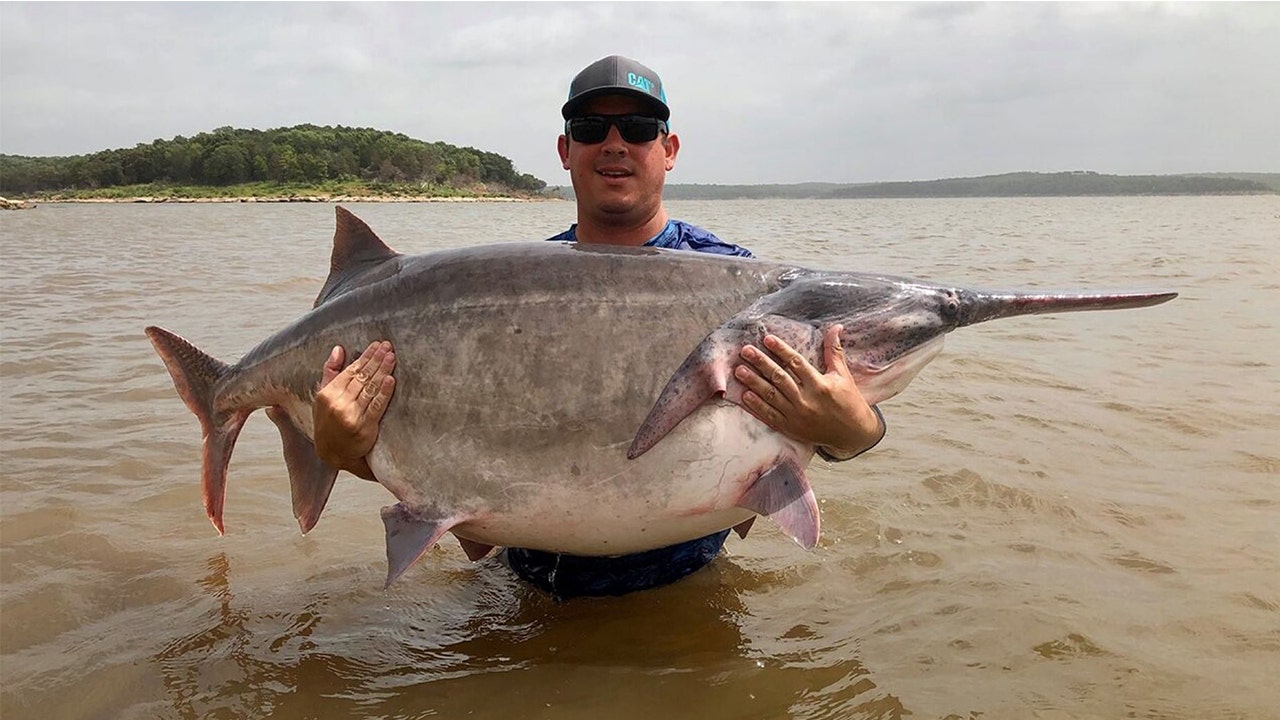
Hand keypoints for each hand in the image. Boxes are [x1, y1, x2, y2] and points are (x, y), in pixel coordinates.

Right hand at [313, 340, 396, 478]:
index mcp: (327, 394)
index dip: (365, 357)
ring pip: (370, 389)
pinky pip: (376, 406)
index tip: (377, 345)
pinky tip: (391, 379)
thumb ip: (330, 372)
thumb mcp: (322, 398)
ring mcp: (351, 416)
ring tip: (392, 357)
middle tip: (388, 347)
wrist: (332, 454)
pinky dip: (384, 392)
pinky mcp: (364, 427)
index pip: (350, 371)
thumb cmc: (328, 422)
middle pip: (362, 377)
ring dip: (382, 370)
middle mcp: (338, 403)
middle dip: (376, 360)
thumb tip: (339, 349)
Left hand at [734, 325, 882, 458]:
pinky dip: (757, 406)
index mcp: (820, 385)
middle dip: (761, 363)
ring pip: (771, 396)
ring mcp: (797, 416)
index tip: (767, 338)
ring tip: (739, 370)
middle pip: (779, 378)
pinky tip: (745, 395)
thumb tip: (835, 326)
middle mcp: (807, 400)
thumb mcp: (843, 375)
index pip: (796, 363)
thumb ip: (834, 351)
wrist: (852, 434)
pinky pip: (770, 416)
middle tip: (746, 351)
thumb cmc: (849, 401)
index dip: (781, 350)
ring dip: (754, 382)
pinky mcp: (791, 428)